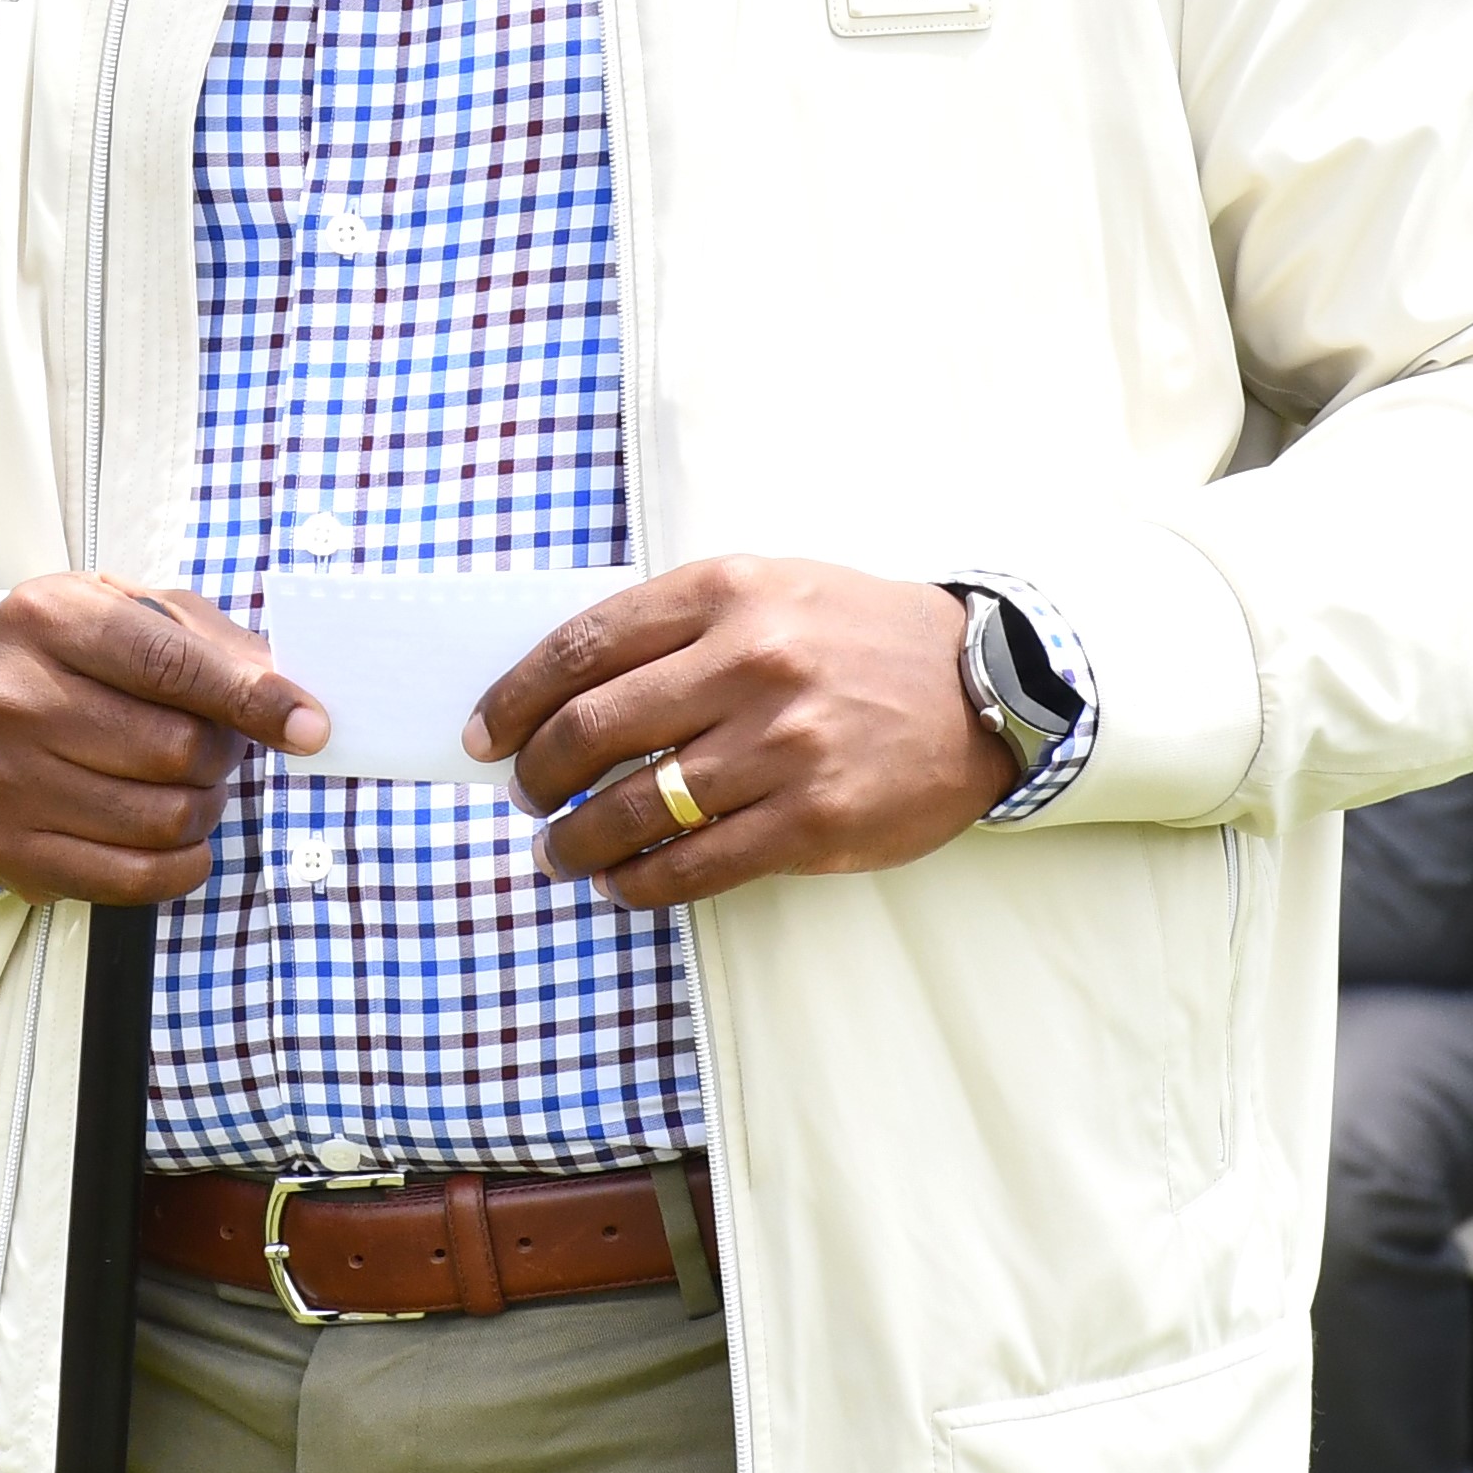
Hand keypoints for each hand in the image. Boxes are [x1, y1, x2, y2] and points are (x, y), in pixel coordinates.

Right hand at [0, 575, 323, 904]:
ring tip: (188, 785)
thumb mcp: (133, 614)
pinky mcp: (10, 849)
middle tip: (214, 746)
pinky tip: (180, 839)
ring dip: (204, 808)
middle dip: (222, 753)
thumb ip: (214, 645)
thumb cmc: (74, 659)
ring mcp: (4, 779)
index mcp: (47, 618)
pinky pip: (133, 878)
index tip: (309, 725)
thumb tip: (292, 703)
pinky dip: (181, 865)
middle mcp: (12, 697)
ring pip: (163, 819)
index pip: (171, 666)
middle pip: (175, 749)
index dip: (252, 698)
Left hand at [472, 559, 1011, 910]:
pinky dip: (638, 882)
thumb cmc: (857, 636)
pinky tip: (620, 882)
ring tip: (557, 851)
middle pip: (593, 729)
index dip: (515, 697)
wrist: (986, 685)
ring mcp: (783, 746)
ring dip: (573, 840)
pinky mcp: (813, 819)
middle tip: (524, 795)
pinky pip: (694, 865)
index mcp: (727, 593)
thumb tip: (564, 693)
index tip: (486, 733)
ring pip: (633, 808)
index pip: (582, 647)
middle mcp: (750, 664)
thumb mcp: (768, 590)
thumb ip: (675, 628)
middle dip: (536, 773)